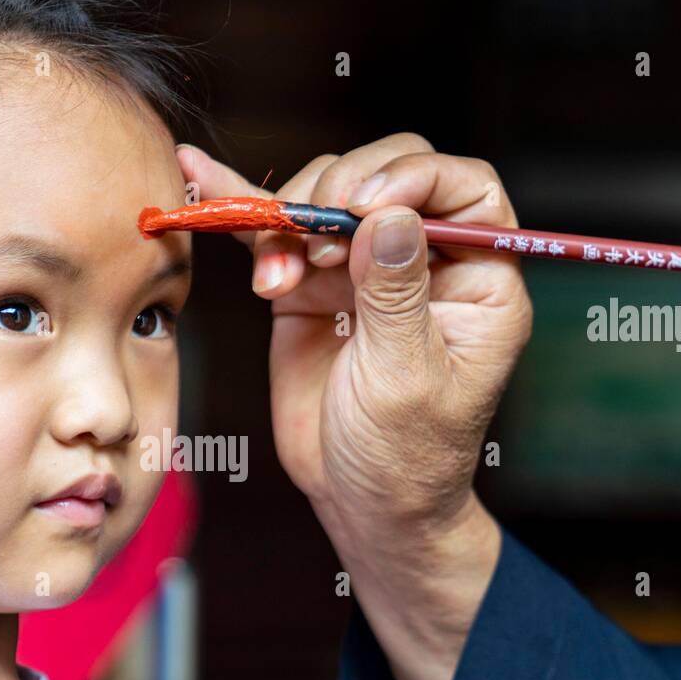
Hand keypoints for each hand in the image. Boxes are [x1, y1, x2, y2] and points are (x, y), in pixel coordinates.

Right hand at [174, 136, 531, 533]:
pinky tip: (201, 179)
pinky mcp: (311, 287)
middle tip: (311, 237)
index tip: (363, 205)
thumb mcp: (405, 380)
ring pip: (326, 196)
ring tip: (275, 281)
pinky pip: (277, 236)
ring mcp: (364, 270)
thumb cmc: (405, 457)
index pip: (465, 190)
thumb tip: (390, 214)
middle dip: (341, 190)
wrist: (360, 503)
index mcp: (480, 281)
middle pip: (388, 176)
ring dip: (289, 221)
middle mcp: (425, 262)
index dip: (414, 177)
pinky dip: (241, 211)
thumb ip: (397, 295)